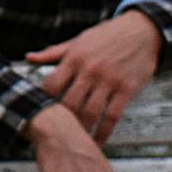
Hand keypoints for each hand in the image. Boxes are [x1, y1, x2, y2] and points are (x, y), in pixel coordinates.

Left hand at [27, 10, 161, 144]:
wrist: (142, 31)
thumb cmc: (108, 35)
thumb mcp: (78, 40)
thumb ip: (53, 52)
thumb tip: (29, 57)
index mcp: (75, 58)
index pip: (52, 84)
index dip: (44, 100)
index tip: (41, 111)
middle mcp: (90, 70)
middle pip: (70, 102)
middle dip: (63, 119)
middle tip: (58, 131)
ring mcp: (109, 81)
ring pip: (91, 112)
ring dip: (82, 129)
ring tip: (76, 140)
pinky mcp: (127, 89)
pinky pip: (113, 116)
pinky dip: (105, 131)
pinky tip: (99, 140)